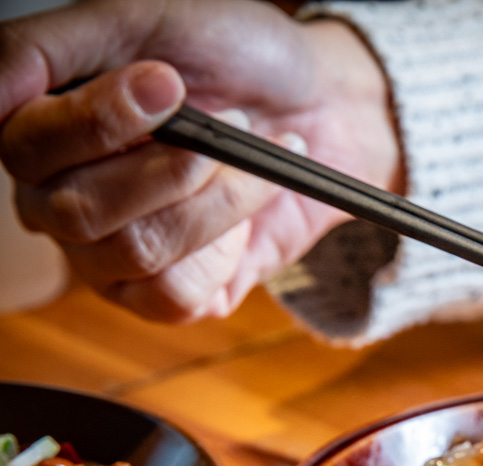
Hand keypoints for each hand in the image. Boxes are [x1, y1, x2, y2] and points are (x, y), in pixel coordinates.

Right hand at [0, 0, 402, 321]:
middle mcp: (60, 198)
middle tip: (230, 123)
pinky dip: (227, 243)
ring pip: (134, 250)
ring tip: (251, 159)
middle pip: (76, 211)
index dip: (99, 121)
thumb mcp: (141, 20)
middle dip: (173, 166)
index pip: (25, 147)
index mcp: (41, 129)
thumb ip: (45, 48)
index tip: (169, 84)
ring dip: (215, 199)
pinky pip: (173, 294)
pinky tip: (248, 208)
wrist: (325, 106)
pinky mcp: (168, 294)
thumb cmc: (233, 57)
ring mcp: (110, 255)